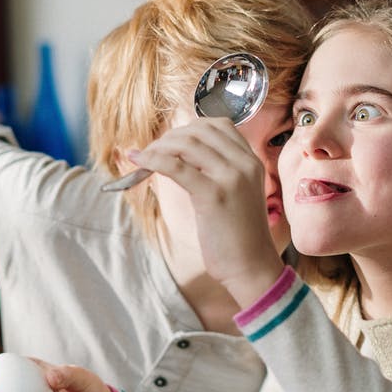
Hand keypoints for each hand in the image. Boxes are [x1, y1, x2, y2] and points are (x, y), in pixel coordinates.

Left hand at [132, 117, 285, 300]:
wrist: (251, 267)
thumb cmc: (238, 236)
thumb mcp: (234, 194)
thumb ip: (217, 172)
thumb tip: (179, 156)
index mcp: (251, 161)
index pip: (218, 125)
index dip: (188, 129)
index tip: (170, 143)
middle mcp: (245, 163)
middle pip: (199, 130)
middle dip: (169, 137)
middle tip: (151, 152)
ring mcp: (231, 177)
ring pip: (186, 143)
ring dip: (158, 147)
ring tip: (143, 158)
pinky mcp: (214, 195)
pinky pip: (176, 166)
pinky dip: (153, 160)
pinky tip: (139, 162)